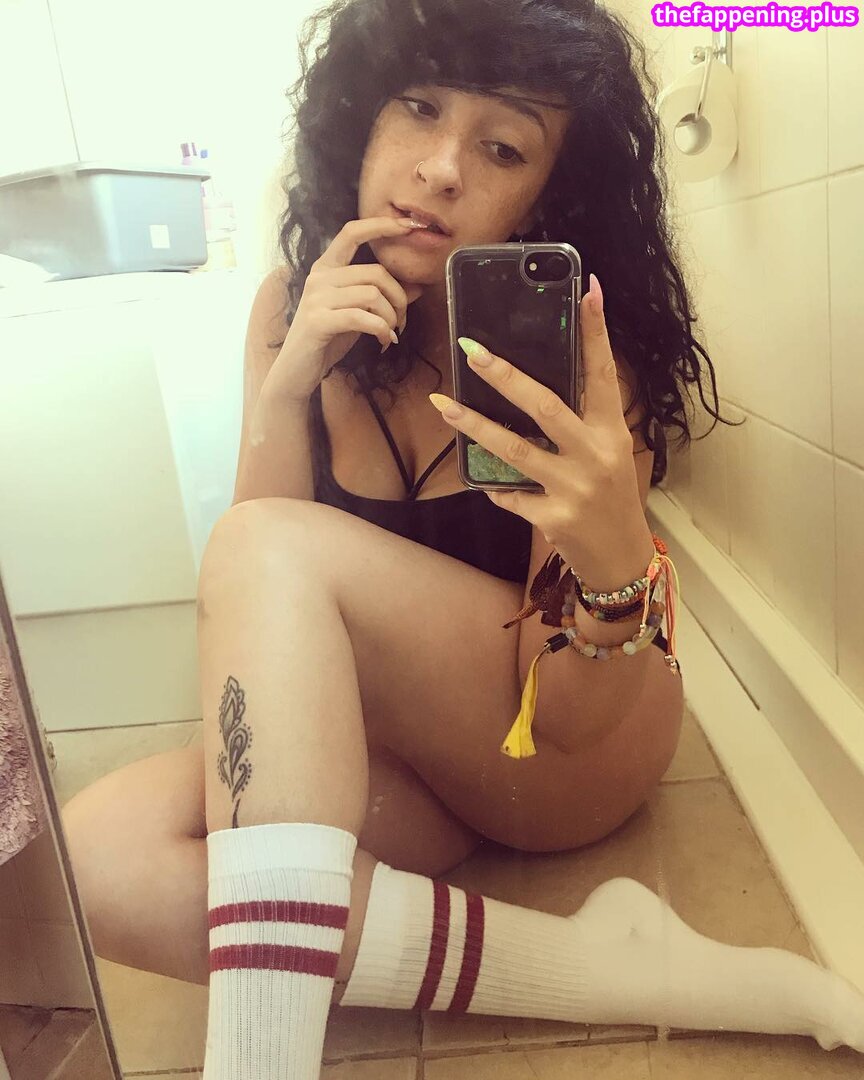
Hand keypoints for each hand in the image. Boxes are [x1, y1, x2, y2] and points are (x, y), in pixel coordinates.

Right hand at [268, 216, 425, 403]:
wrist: (296, 371)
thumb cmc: (328, 340)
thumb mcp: (358, 313)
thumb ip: (382, 297)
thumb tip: (416, 286)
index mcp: (327, 268)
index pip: (352, 232)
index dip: (382, 225)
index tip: (410, 225)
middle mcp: (319, 277)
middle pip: (375, 273)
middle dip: (399, 298)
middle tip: (402, 321)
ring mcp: (316, 298)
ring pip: (372, 295)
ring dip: (391, 318)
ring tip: (390, 334)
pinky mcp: (318, 321)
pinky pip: (362, 317)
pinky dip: (380, 330)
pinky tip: (383, 341)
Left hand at [428, 273, 654, 589]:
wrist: (621, 559)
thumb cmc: (610, 499)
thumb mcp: (607, 453)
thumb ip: (580, 422)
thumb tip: (530, 386)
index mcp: (611, 432)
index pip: (602, 372)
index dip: (595, 331)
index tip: (587, 288)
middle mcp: (595, 455)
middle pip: (545, 406)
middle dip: (505, 375)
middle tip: (471, 349)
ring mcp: (574, 488)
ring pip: (515, 449)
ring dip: (474, 424)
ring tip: (443, 404)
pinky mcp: (553, 518)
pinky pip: (509, 494)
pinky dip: (494, 486)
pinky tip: (483, 479)